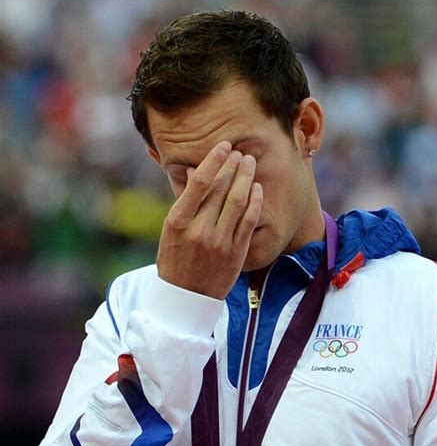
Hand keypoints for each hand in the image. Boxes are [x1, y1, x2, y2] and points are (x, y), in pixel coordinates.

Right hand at [157, 141, 262, 298]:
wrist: (186, 298)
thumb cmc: (175, 260)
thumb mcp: (170, 231)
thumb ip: (185, 202)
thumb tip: (198, 171)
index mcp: (178, 222)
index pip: (199, 183)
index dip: (213, 161)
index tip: (222, 146)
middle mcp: (199, 230)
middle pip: (221, 189)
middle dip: (232, 165)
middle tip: (239, 151)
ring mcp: (219, 242)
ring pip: (237, 201)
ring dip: (245, 177)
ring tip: (249, 163)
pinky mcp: (235, 252)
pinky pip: (249, 220)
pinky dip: (254, 201)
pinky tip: (256, 188)